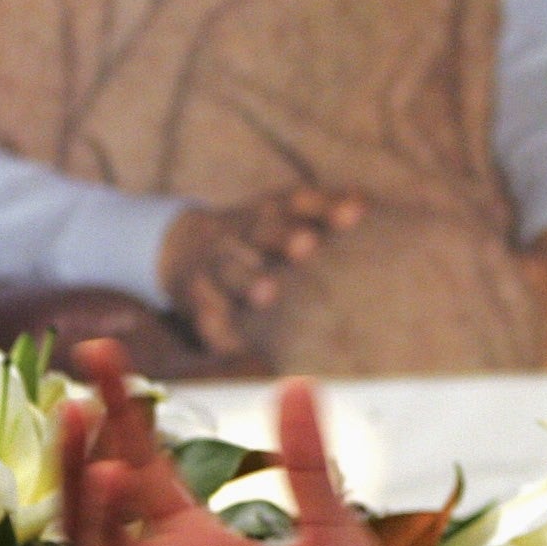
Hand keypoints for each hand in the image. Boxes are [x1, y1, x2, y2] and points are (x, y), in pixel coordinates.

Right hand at [60, 340, 388, 545]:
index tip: (99, 350)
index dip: (118, 409)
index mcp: (194, 540)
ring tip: (107, 468)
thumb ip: (309, 471)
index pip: (141, 463)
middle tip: (72, 399)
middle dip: (82, 456)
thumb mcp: (335, 543)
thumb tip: (296, 383)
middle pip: (101, 508)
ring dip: (100, 522)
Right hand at [157, 188, 359, 355]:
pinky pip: (204, 317)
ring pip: (230, 271)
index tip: (357, 212)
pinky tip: (230, 344)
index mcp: (269, 212)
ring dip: (249, 282)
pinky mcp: (196, 301)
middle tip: (307, 244)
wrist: (184, 250)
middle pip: (261, 232)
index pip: (298, 203)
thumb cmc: (258, 237)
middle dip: (284, 238)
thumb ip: (322, 210)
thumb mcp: (283, 215)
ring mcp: (215, 266)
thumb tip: (362, 201)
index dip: (325, 207)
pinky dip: (216, 330)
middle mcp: (240, 234)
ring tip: (267, 292)